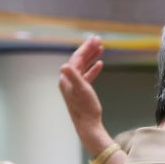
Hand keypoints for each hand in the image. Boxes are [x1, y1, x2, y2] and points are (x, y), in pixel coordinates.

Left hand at [58, 36, 111, 155]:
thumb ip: (73, 76)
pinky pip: (87, 75)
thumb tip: (64, 66)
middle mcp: (68, 79)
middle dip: (89, 49)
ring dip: (91, 56)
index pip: (76, 58)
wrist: (88, 124)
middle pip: (79, 59)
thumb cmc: (86, 108)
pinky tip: (100, 64)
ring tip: (100, 48)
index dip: (86, 48)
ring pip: (83, 66)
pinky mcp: (81, 90)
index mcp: (67, 77)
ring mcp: (74, 84)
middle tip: (98, 39)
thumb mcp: (81, 91)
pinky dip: (93, 68)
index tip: (95, 39)